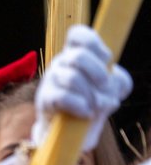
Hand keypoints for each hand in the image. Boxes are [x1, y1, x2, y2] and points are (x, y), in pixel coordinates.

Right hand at [33, 25, 131, 151]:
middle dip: (98, 73)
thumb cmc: (90, 102)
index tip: (106, 59)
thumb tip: (113, 84)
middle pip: (78, 56)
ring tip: (96, 106)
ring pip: (73, 78)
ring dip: (91, 94)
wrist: (69, 130)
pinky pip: (63, 97)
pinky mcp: (45, 99)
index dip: (94, 43)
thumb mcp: (111, 89)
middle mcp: (60, 63)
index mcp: (76, 54)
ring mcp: (50, 80)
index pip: (77, 34)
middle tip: (105, 86)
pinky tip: (86, 113)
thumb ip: (119, 81)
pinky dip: (80, 106)